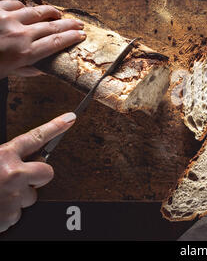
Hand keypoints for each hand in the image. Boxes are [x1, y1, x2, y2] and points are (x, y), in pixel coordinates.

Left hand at [0, 0, 85, 78]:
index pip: (56, 42)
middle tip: (79, 24)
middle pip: (53, 26)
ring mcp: (8, 19)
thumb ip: (25, 69)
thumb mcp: (6, 72)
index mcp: (24, 53)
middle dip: (70, 24)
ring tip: (59, 14)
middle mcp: (20, 35)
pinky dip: (24, 7)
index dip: (72, 37)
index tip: (81, 35)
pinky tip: (28, 9)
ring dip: (52, 12)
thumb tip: (42, 69)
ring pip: (37, 11)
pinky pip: (16, 4)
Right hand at [0, 112, 76, 232]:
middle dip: (37, 176)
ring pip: (31, 196)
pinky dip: (8, 212)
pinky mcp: (11, 217)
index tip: (70, 118)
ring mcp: (14, 197)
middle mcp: (12, 175)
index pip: (36, 137)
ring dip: (18, 196)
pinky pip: (18, 213)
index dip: (55, 126)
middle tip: (16, 178)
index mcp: (3, 156)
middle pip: (46, 172)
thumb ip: (6, 156)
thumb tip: (24, 158)